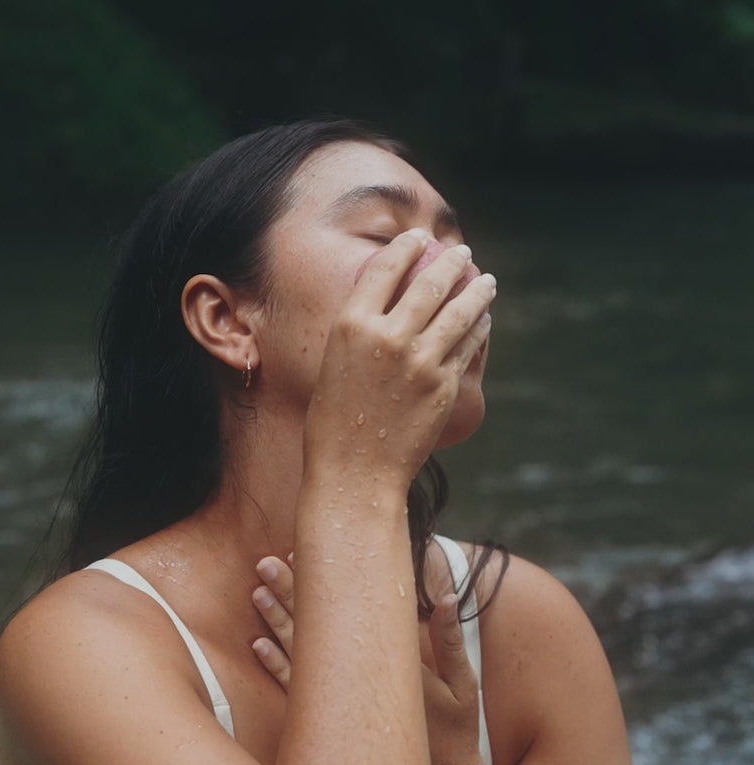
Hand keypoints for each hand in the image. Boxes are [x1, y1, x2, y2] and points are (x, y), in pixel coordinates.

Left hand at [252, 557, 481, 764]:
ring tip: (256, 592)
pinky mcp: (330, 726)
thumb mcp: (464, 686)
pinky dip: (275, 666)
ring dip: (277, 621)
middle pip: (319, 627)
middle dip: (290, 592)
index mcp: (393, 662)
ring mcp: (342, 706)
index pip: (356, 611)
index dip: (330, 582)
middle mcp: (361, 682)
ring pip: (300, 655)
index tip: (309, 554)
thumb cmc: (456, 736)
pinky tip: (257, 645)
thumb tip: (448, 595)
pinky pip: (293, 692)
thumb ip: (451, 641)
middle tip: (265, 563)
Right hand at [305, 229, 495, 486]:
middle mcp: (387, 336)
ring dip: (477, 290)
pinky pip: (468, 345)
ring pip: (459, 311)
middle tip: (462, 253)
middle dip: (451, 262)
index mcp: (351, 325)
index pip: (385, 269)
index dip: (406, 247)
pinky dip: (479, 326)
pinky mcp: (444, 385)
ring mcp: (420, 360)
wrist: (354, 472)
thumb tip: (390, 310)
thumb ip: (360, 334)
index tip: (420, 237)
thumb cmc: (333, 424)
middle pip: (429, 283)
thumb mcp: (334, 365)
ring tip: (486, 280)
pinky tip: (484, 319)